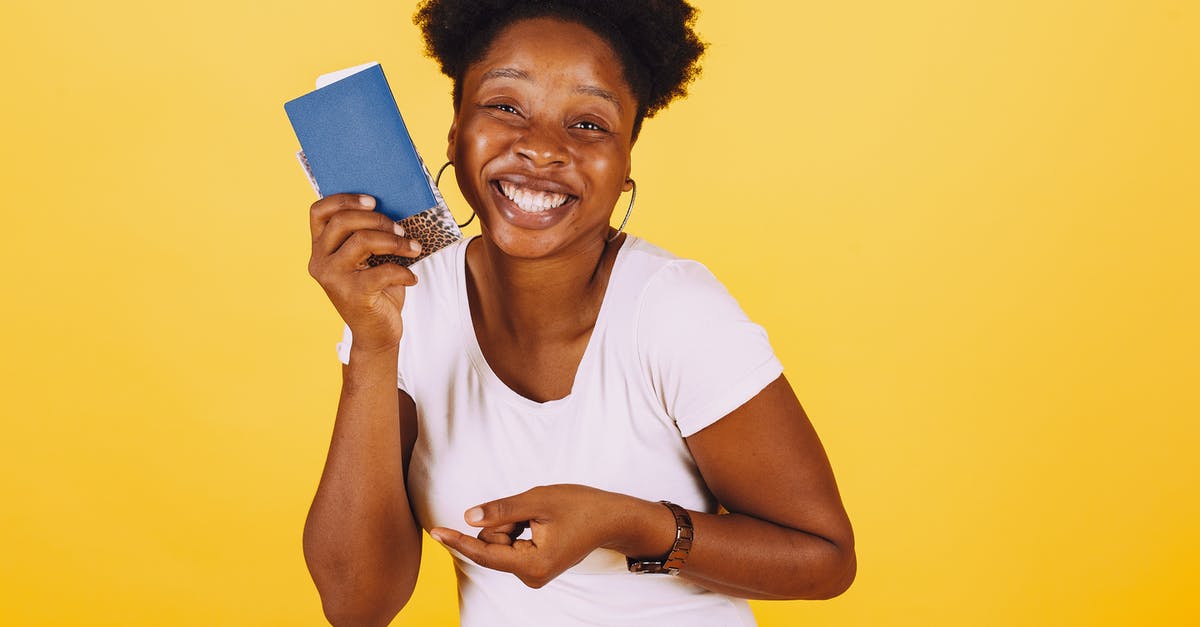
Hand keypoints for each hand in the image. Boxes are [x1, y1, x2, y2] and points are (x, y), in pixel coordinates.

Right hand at [307, 193, 422, 351]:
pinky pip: (382, 271)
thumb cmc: (376, 291)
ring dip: (395, 242)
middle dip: (378, 219)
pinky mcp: (352, 294)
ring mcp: (332, 278)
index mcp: (320, 248)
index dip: (344, 199)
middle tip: (401, 229)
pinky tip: (411, 278)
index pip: (319, 211)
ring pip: (362, 241)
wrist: (377, 334)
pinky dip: (403, 272)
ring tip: (413, 249)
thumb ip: (368, 235)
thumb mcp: (369, 260)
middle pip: (342, 221)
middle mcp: (320, 261)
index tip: (373, 201)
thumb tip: (393, 206)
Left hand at [429, 485, 630, 588]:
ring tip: (542, 518)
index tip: (435, 533)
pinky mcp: (535, 567)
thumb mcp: (538, 501)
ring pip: (500, 543)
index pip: (484, 552)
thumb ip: (502, 510)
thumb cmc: (581, 507)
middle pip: (491, 544)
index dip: (457, 540)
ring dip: (513, 524)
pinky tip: (541, 523)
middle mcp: (530, 576)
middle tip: (534, 513)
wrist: (611, 518)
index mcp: (532, 565)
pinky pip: (511, 544)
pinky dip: (519, 529)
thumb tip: (468, 517)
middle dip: (504, 523)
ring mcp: (533, 573)